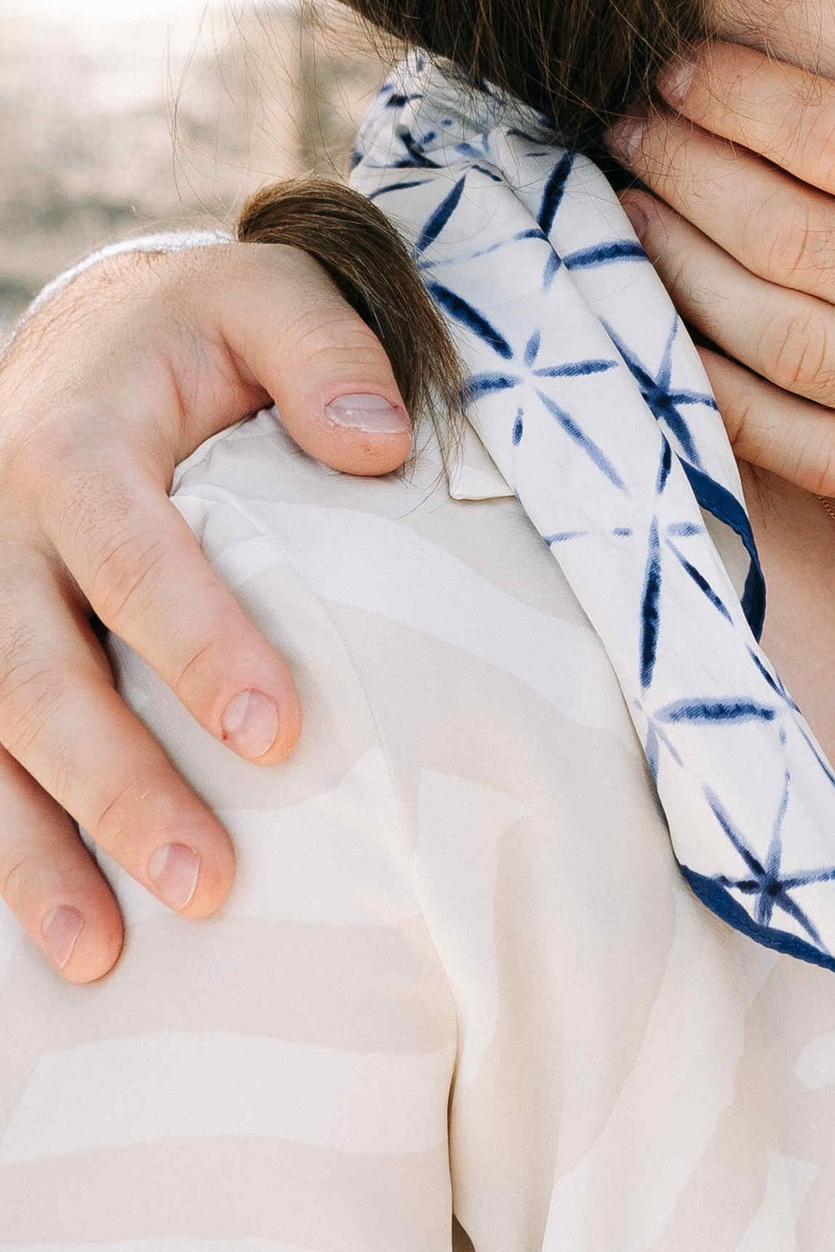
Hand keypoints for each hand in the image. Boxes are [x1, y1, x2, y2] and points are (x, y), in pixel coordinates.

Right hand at [0, 240, 410, 976]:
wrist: (85, 334)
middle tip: (207, 879)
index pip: (133, 557)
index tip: (277, 733)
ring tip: (103, 955)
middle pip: (36, 675)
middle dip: (115, 785)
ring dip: (35, 853)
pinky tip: (49, 937)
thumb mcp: (265, 296)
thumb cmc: (199, 331)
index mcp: (75, 445)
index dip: (199, 646)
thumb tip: (381, 444)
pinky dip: (1, 847)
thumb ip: (325, 353)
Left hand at [613, 0, 834, 583]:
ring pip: (788, 347)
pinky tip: (672, 344)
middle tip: (630, 128)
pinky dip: (727, 402)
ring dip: (684, 276)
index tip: (690, 69)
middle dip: (692, 176)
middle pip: (799, 242)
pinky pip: (817, 457)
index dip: (754, 103)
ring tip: (626, 214)